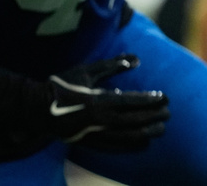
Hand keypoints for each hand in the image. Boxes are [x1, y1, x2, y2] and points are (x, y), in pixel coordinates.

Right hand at [44, 54, 168, 151]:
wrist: (37, 109)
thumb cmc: (63, 86)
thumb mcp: (88, 71)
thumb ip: (113, 65)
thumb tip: (137, 59)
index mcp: (98, 100)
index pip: (131, 102)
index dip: (149, 100)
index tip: (165, 97)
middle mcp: (98, 120)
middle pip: (133, 121)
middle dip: (153, 117)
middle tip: (169, 113)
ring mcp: (94, 134)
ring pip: (127, 138)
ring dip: (146, 133)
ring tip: (161, 129)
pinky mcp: (90, 143)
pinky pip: (116, 148)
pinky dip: (132, 146)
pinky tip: (144, 143)